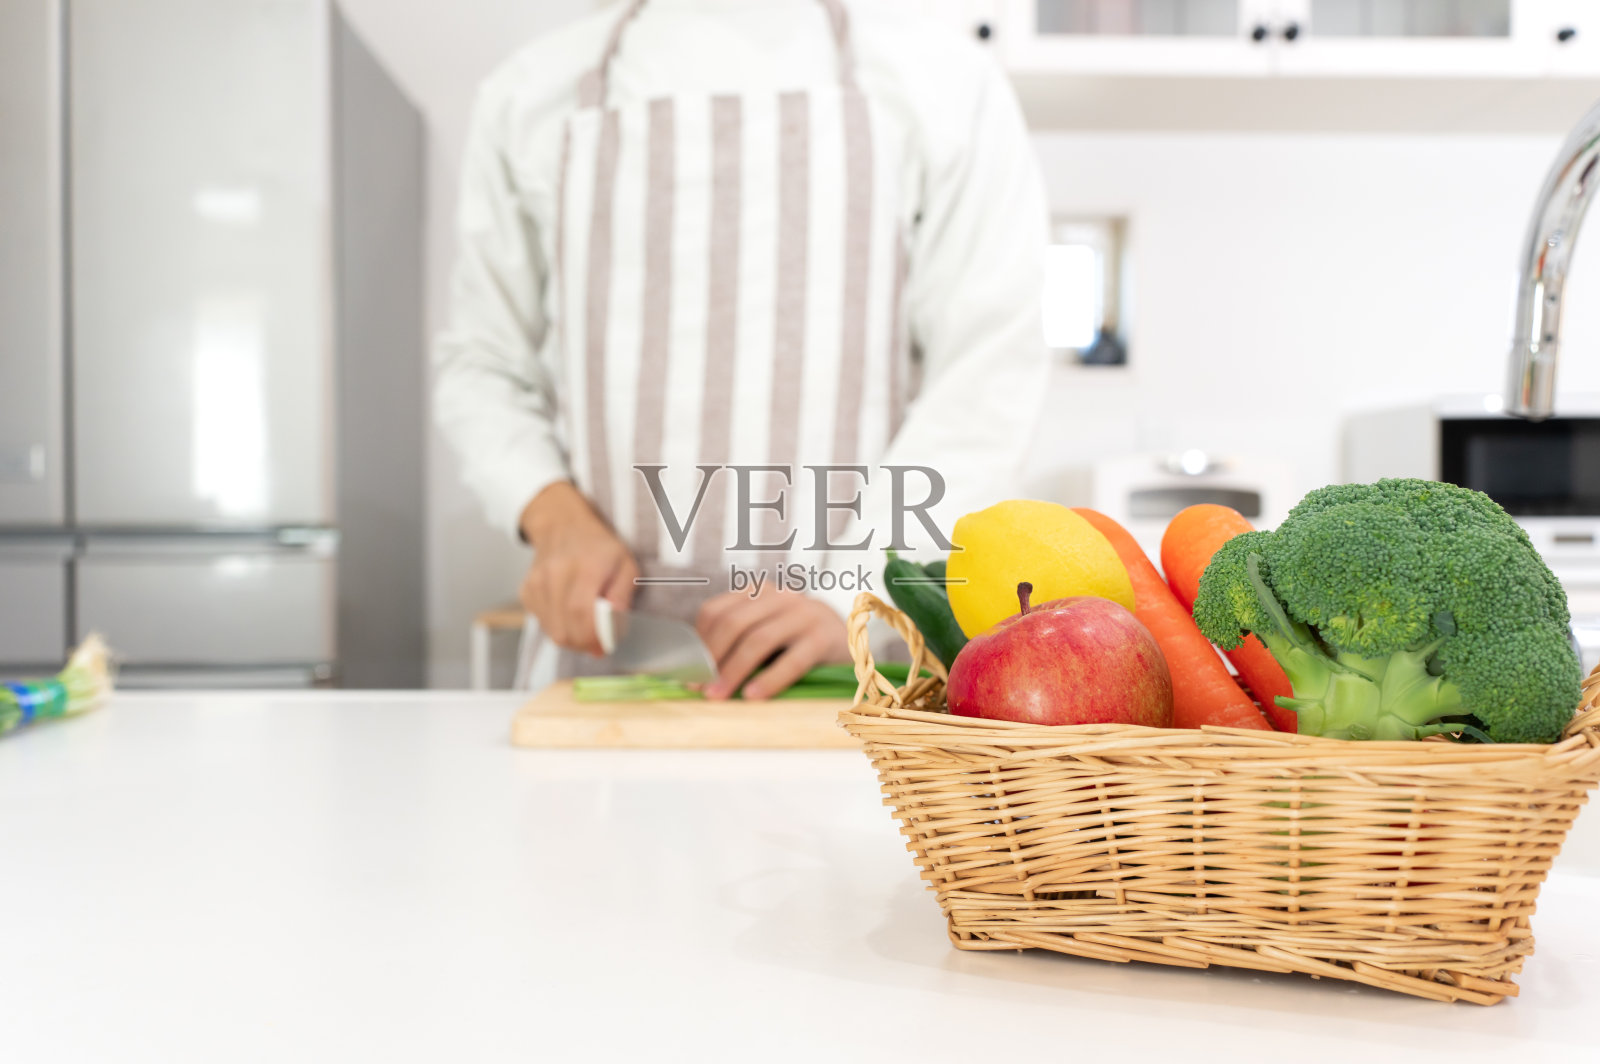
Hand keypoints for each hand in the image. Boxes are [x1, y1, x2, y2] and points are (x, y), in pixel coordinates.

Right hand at [519, 482, 637, 655]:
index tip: (604, 646)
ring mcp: (537, 583)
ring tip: (586, 627)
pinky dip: (559, 627)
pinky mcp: (527, 592)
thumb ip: (622, 594)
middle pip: (564, 628)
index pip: (581, 612)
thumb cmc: (598, 546)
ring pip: (553, 630)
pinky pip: (543, 623)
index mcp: (584, 566)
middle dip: (584, 644)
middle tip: (598, 644)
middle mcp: (555, 574)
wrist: (563, 525)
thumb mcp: (626, 563)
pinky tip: (570, 614)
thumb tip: (614, 623)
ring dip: (572, 638)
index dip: (592, 636)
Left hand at [696, 586, 849, 699]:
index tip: (687, 674)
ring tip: (719, 696)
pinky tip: (754, 696)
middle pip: (733, 623)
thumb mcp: (765, 633)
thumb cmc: (795, 642)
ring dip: (734, 671)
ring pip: (758, 639)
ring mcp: (803, 614)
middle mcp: (778, 597)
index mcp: (757, 593)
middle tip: (700, 689)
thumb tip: (695, 677)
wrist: (849, 638)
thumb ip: (736, 644)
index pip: (715, 612)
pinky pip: (792, 660)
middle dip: (712, 659)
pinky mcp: (823, 637)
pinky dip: (770, 679)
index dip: (698, 643)